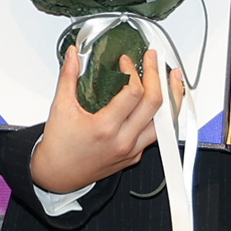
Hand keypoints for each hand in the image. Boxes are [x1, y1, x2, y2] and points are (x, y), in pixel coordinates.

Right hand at [30, 48, 176, 192]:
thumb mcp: (60, 108)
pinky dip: (162, 115)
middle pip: (154, 104)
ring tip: (171, 78)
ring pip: (165, 122)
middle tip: (151, 60)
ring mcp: (132, 150)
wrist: (59, 175)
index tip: (125, 62)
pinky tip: (162, 102)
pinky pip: (156, 134)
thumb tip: (73, 55)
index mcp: (105, 128)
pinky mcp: (134, 156)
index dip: (132, 71)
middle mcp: (123, 141)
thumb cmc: (59, 148)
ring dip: (171, 97)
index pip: (132, 93)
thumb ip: (68, 77)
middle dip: (156, 76)